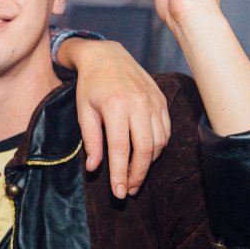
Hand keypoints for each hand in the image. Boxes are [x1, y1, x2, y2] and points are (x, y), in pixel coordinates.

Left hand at [57, 37, 169, 197]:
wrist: (107, 56)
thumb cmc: (91, 86)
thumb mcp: (84, 112)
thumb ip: (90, 141)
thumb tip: (94, 168)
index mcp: (116, 106)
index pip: (121, 149)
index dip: (120, 174)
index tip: (118, 193)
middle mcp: (139, 104)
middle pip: (145, 150)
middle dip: (138, 175)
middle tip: (128, 190)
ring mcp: (153, 102)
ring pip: (158, 143)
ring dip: (149, 164)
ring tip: (135, 176)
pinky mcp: (161, 101)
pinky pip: (165, 131)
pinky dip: (158, 148)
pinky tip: (146, 156)